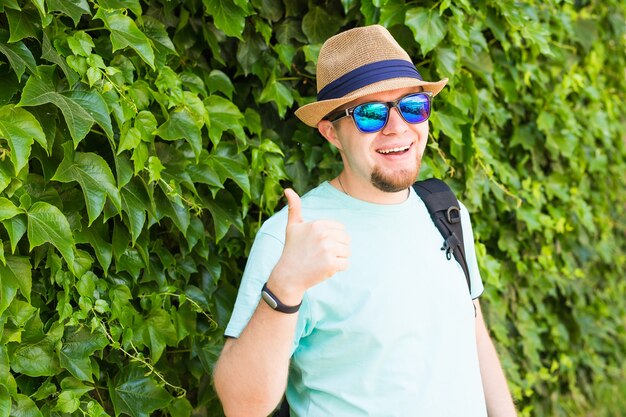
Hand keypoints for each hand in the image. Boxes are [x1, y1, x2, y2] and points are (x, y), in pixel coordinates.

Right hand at [267, 188, 349, 303]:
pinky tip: (325, 268)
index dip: (332, 238)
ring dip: (338, 258)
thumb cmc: (292, 250)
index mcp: (318, 224)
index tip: (318, 245)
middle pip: (346, 240)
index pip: (340, 229)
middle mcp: (324, 234)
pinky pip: (346, 264)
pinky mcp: (331, 264)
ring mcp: (328, 249)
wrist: (288, 275)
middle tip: (320, 254)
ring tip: (322, 261)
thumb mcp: (292, 227)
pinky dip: (338, 268)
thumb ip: (294, 207)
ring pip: (347, 252)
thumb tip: (287, 189)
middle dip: (337, 248)